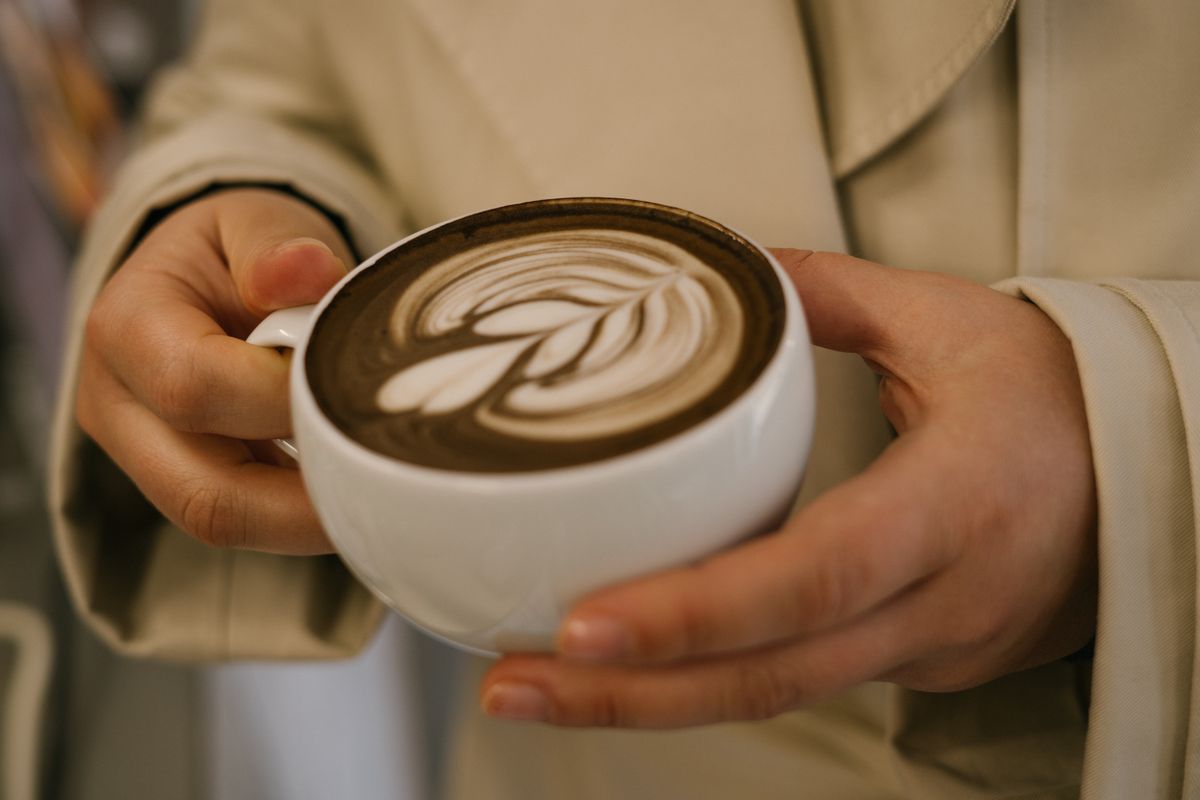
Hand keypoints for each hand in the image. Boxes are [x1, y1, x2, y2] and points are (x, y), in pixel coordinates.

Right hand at [77, 188, 353, 552]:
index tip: (349, 382)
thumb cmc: (234, 249)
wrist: (205, 281)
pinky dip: (306, 513)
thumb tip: (307, 271)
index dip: (282, 398)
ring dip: (311, 517)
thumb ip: (277, 244)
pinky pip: (247, 520)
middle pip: (204, 492)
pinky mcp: (184, 485)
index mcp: (125, 328)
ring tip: (382, 484)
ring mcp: (145, 459)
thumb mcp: (253, 219)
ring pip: (226, 522)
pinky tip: (357, 487)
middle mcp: (117, 407)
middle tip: (386, 472)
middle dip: (305, 499)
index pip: (195, 388)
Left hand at [481, 249, 1097, 726]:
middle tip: (514, 683)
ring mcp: (929, 650)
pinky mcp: (914, 665)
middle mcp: (941, 603)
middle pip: (773, 674)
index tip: (585, 622)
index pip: (816, 576)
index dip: (698, 611)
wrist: (1151, 480)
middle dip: (631, 692)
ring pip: (775, 695)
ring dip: (648, 701)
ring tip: (536, 686)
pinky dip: (704, 680)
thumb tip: (727, 270)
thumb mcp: (954, 322)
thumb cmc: (1059, 397)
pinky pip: (796, 679)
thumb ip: (832, 294)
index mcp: (957, 507)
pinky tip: (625, 667)